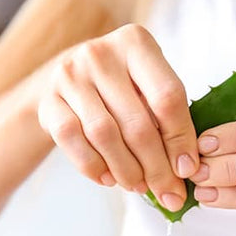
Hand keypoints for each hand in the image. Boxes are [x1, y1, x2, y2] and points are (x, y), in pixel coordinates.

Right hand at [37, 24, 198, 210]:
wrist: (68, 77)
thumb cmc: (122, 85)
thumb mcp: (148, 84)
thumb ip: (168, 116)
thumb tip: (184, 169)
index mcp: (136, 43)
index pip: (167, 97)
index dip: (181, 139)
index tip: (187, 169)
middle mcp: (100, 53)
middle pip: (137, 123)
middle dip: (156, 167)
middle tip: (167, 192)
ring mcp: (70, 75)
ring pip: (105, 136)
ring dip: (126, 170)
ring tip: (139, 186)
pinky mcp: (48, 99)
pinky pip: (73, 141)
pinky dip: (94, 167)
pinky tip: (109, 178)